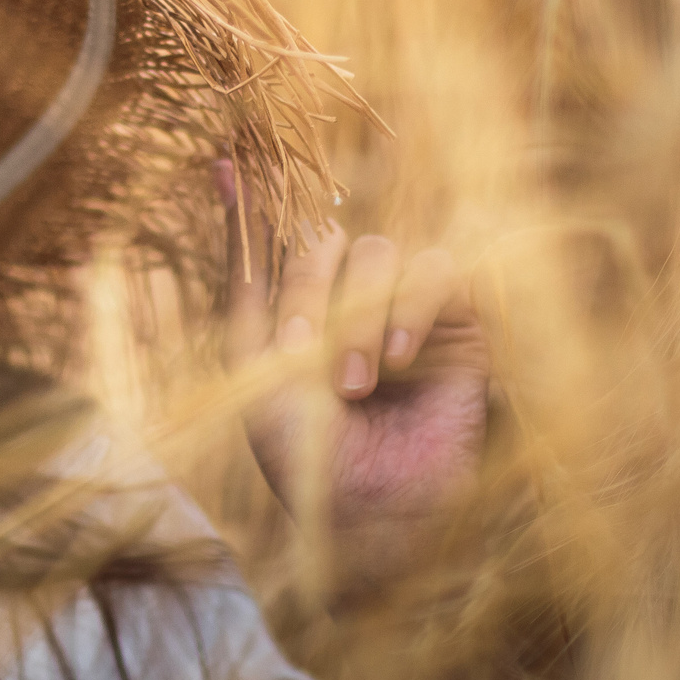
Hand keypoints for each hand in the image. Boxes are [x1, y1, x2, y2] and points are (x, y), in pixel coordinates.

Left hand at [223, 185, 490, 580]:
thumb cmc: (306, 454)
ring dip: (358, 313)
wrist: (372, 517)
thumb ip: (246, 271)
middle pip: (323, 238)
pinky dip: (412, 306)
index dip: (250, 201)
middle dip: (306, 291)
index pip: (273, 233)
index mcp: (290, 307)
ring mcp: (402, 307)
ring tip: (354, 382)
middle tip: (304, 357)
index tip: (224, 163)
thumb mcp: (256, 362)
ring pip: (379, 252)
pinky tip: (398, 357)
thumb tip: (222, 169)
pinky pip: (438, 270)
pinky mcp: (458, 324)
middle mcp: (345, 298)